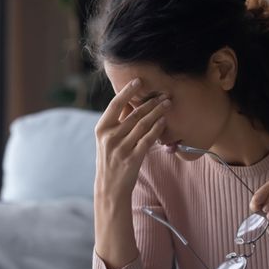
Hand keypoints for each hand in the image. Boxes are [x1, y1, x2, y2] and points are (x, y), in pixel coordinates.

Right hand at [94, 78, 170, 199]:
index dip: (127, 91)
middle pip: (134, 114)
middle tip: (163, 93)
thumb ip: (117, 122)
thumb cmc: (111, 159)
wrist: (110, 188)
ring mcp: (120, 149)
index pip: (115, 105)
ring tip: (167, 104)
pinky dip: (156, 128)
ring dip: (157, 112)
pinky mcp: (132, 159)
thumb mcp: (107, 140)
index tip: (139, 81)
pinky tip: (164, 121)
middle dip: (151, 102)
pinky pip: (147, 139)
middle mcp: (109, 137)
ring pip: (142, 125)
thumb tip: (130, 101)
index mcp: (102, 129)